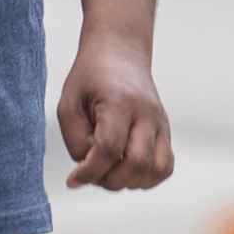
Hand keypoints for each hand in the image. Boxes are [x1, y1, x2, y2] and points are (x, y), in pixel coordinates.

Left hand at [57, 32, 172, 189]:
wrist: (120, 51)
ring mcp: (160, 122)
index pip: (110, 149)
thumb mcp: (68, 104)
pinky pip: (165, 166)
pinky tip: (126, 169)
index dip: (90, 171)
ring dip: (130, 181)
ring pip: (158, 169)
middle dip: (110, 180)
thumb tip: (89, 172)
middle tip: (91, 172)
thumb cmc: (90, 77)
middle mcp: (146, 112)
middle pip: (138, 163)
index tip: (73, 179)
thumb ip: (76, 141)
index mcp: (119, 101)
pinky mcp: (165, 129)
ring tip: (109, 170)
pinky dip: (146, 177)